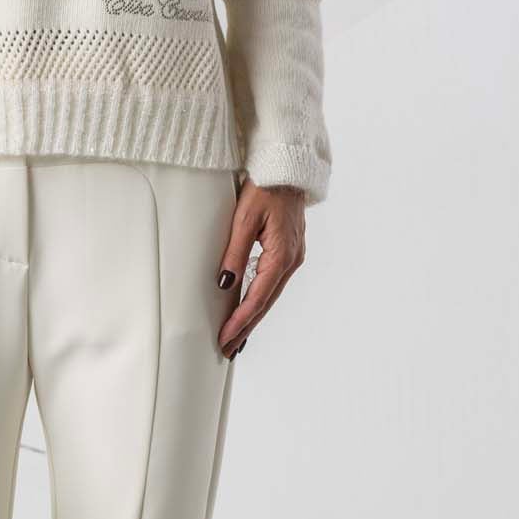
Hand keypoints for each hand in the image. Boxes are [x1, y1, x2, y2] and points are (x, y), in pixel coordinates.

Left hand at [215, 178, 307, 357]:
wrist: (288, 169)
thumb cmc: (266, 188)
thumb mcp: (245, 218)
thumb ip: (235, 252)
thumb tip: (225, 284)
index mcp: (282, 255)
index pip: (258, 298)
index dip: (240, 321)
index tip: (226, 338)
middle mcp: (291, 260)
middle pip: (266, 302)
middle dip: (246, 327)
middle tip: (228, 348)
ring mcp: (293, 257)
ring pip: (271, 295)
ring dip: (253, 316)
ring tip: (236, 336)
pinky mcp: (290, 251)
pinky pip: (274, 283)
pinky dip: (261, 300)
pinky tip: (250, 309)